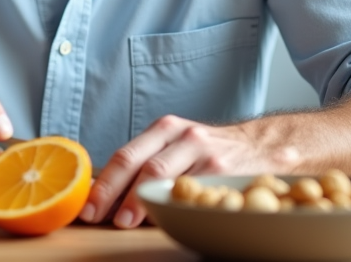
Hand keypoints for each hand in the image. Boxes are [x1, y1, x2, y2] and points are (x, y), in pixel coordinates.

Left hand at [80, 115, 265, 228]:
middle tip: (98, 216)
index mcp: (166, 129)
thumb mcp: (178, 144)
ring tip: (125, 221)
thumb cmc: (211, 150)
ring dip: (140, 203)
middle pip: (141, 166)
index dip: (104, 182)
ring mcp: (204, 154)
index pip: (126, 155)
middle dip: (114, 193)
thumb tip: (109, 194)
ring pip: (164, 179)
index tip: (88, 205)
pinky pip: (190, 194)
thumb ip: (148, 162)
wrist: (263, 146)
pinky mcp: (223, 174)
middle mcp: (183, 137)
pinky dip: (172, 208)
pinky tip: (163, 220)